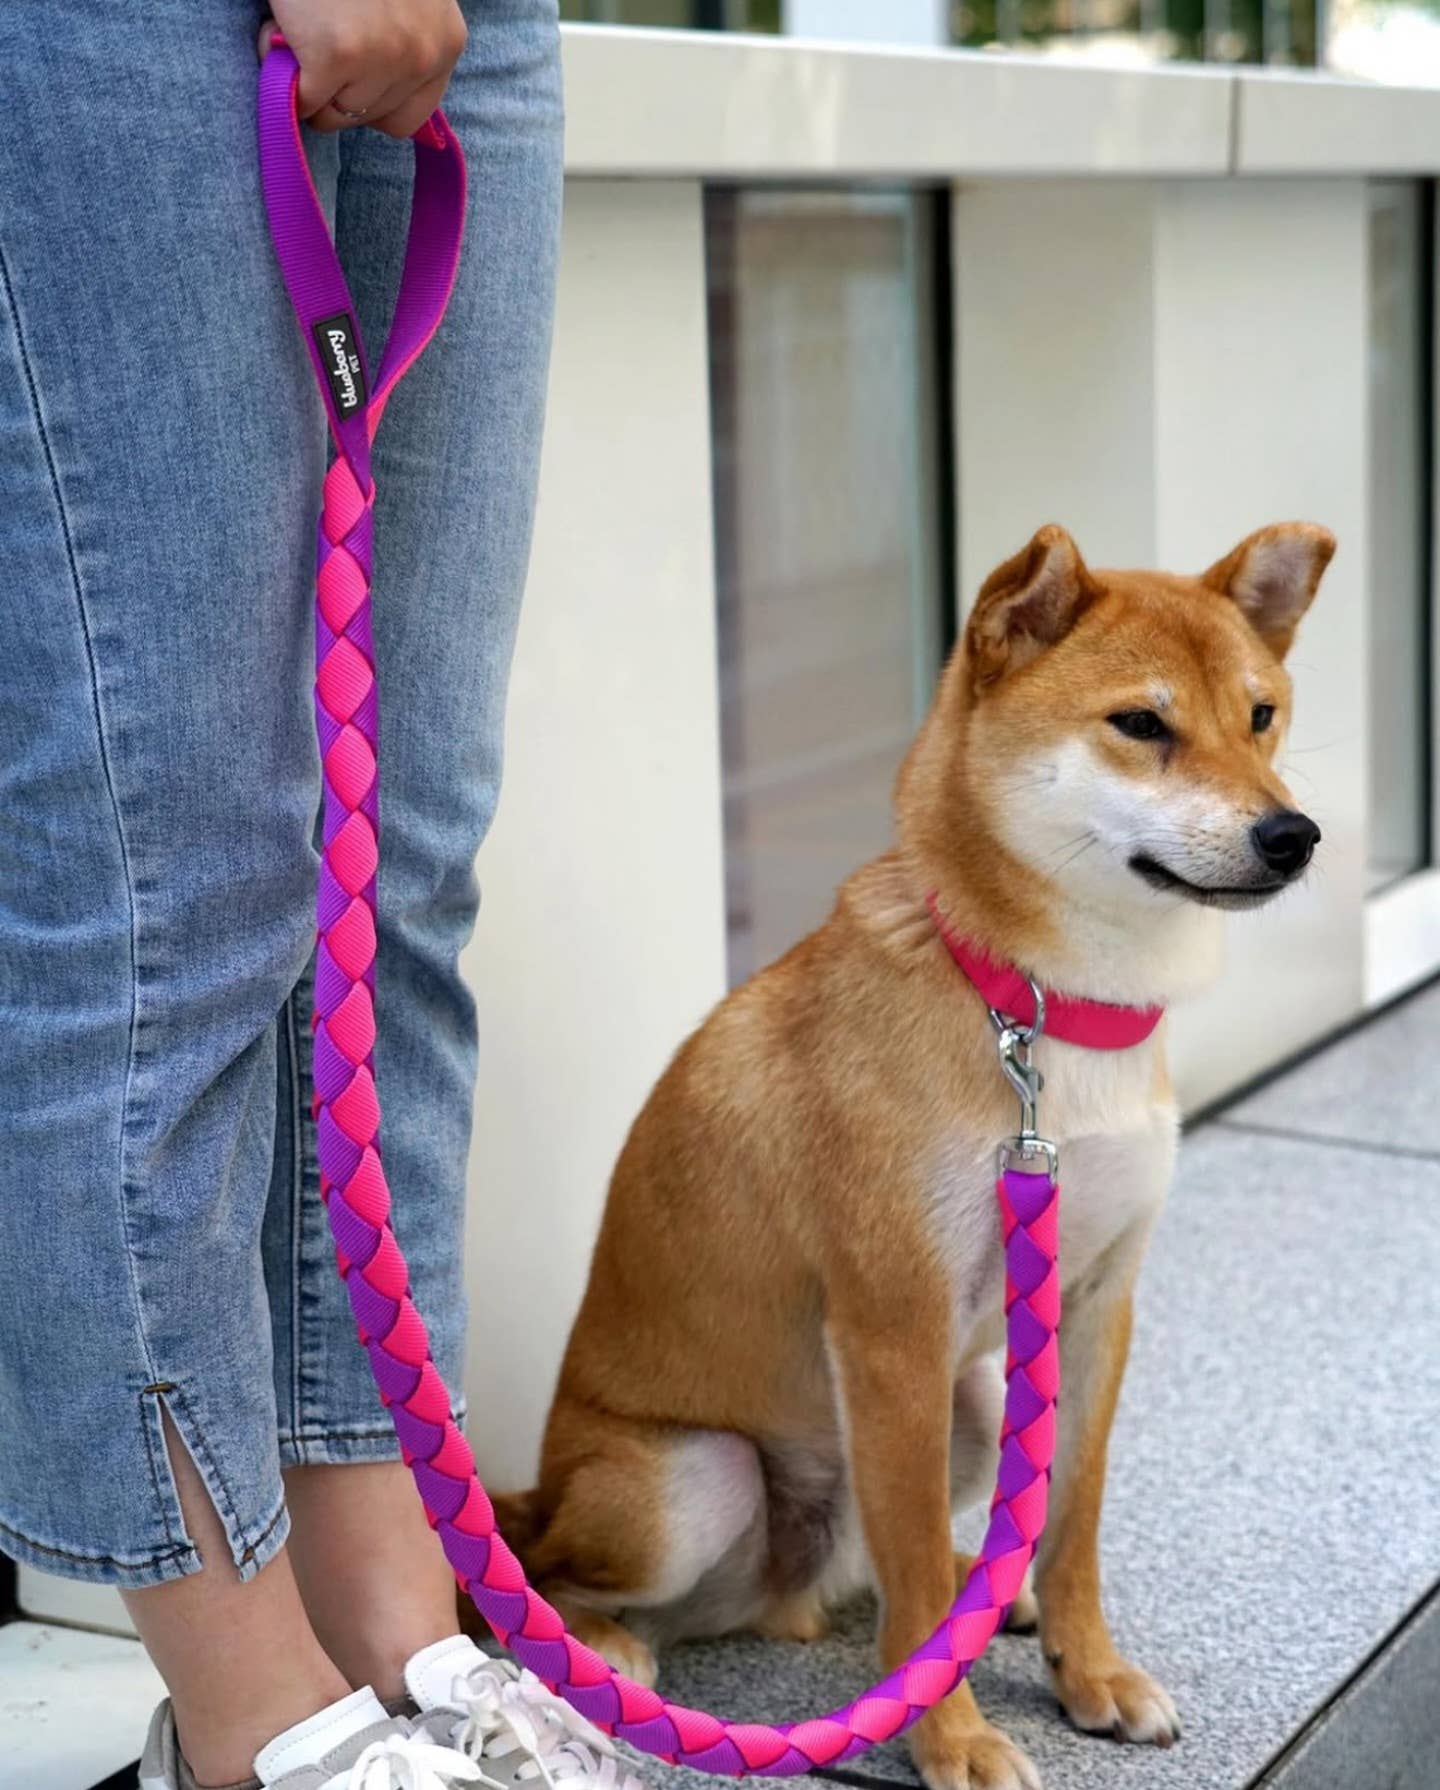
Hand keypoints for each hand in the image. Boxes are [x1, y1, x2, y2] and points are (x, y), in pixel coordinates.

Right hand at [257, 1, 466, 137]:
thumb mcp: (404, 0)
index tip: (347, 74)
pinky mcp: (339, 55)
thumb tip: (368, 100)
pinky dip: (279, 68)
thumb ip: (404, 42)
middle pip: (369, 118)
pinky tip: (282, 25)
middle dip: (337, 89)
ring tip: (303, 26)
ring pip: (335, 114)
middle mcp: (424, 55)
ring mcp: (384, 57)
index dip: (370, 101)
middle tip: (317, 37)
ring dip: (307, 78)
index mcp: (446, 42)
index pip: (409, 116)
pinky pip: (303, 99)